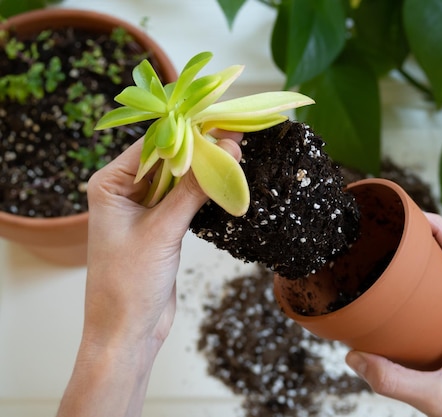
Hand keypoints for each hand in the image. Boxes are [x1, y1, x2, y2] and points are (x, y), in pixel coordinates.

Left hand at [57, 130, 242, 416]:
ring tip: (238, 152)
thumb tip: (227, 149)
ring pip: (180, 179)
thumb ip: (195, 189)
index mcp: (110, 184)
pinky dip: (205, 192)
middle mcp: (124, 191)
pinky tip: (226, 180)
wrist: (128, 332)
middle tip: (237, 134)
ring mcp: (144, 209)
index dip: (187, 131)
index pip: (152, 145)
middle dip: (200, 148)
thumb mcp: (163, 231)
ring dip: (205, 170)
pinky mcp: (162, 226)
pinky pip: (186, 199)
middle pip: (168, 159)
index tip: (220, 119)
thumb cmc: (129, 284)